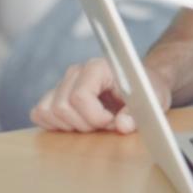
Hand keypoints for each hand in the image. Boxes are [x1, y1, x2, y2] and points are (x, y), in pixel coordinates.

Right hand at [30, 56, 170, 134]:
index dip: (94, 116)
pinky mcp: (54, 95)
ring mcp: (63, 83)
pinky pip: (39, 113)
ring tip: (94, 123)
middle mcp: (76, 71)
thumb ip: (138, 113)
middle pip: (62, 107)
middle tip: (107, 124)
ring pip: (48, 111)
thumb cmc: (147, 91)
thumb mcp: (153, 100)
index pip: (80, 96)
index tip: (111, 121)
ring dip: (71, 126)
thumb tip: (122, 125)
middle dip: (85, 124)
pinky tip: (78, 123)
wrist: (141, 86)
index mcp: (99, 67)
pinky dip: (55, 125)